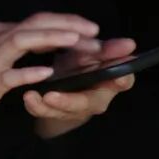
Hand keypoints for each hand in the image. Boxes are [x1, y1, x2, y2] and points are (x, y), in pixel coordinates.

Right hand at [0, 13, 101, 132]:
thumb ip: (21, 46)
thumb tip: (54, 39)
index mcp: (2, 33)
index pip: (39, 20)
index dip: (68, 21)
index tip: (93, 28)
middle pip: (36, 24)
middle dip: (68, 25)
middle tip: (96, 33)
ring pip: (23, 41)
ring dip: (52, 38)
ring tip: (76, 41)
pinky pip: (7, 76)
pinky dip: (27, 72)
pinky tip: (46, 74)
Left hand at [22, 38, 136, 121]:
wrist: (66, 81)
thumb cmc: (85, 64)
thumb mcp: (95, 54)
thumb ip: (109, 50)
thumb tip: (130, 44)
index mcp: (112, 82)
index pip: (122, 82)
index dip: (121, 80)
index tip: (119, 77)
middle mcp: (97, 100)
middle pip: (85, 103)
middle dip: (67, 101)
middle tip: (50, 96)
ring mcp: (77, 109)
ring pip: (62, 111)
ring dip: (46, 106)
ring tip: (31, 97)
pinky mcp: (59, 114)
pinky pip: (47, 113)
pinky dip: (36, 107)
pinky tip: (28, 98)